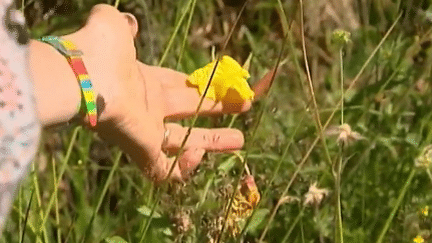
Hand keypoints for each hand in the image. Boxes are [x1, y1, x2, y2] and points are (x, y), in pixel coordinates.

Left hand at [60, 4, 250, 182]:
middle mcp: (149, 107)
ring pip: (185, 144)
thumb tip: (129, 22)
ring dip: (213, 143)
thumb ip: (124, 26)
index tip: (224, 83)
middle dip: (218, 109)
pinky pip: (167, 173)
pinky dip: (185, 168)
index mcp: (145, 81)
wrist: (81, 76)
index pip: (178, 84)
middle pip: (190, 111)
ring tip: (240, 141)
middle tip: (246, 106)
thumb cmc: (99, 49)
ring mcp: (147, 132)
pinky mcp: (144, 151)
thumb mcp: (114, 27)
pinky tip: (198, 153)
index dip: (200, 84)